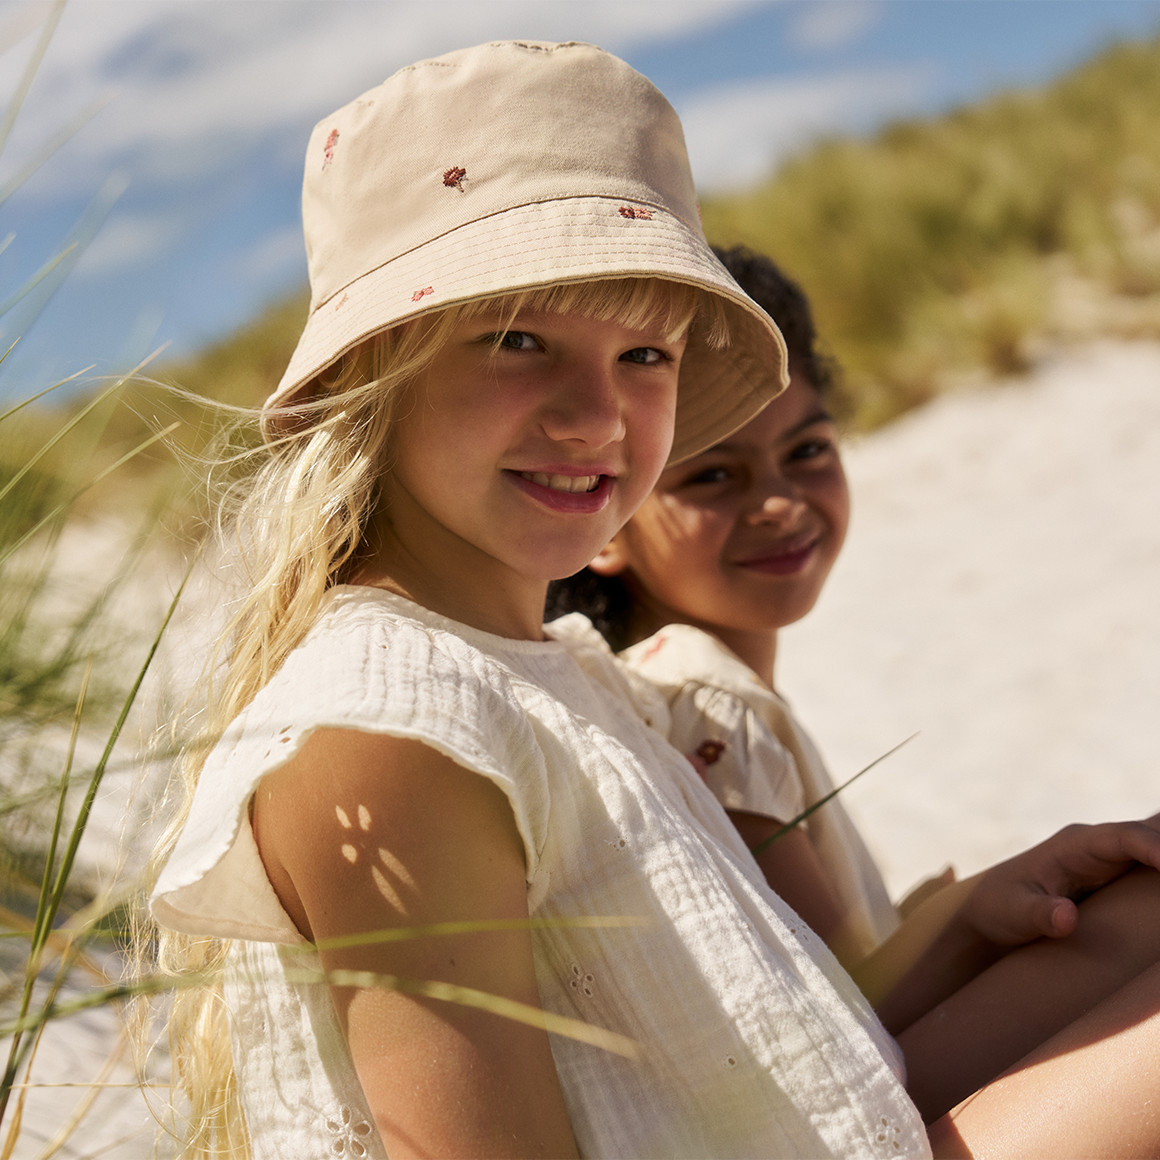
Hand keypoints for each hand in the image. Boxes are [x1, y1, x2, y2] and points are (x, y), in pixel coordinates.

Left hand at [961, 815, 1159, 946]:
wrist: (989, 911)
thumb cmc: (998, 908)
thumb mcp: (1012, 913)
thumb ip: (1037, 914)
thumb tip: (1066, 918)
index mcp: (1074, 844)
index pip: (1123, 837)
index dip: (1156, 848)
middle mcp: (1098, 845)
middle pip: (1152, 833)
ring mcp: (1112, 859)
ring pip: (1158, 843)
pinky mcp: (1121, 877)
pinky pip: (1157, 864)